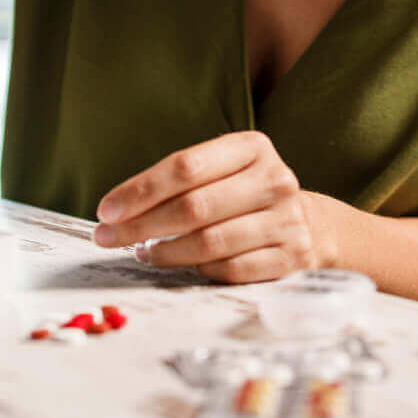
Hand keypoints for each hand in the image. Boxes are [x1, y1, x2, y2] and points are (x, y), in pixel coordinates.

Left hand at [92, 131, 331, 283]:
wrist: (310, 223)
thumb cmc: (245, 194)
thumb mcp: (222, 170)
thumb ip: (179, 183)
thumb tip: (117, 212)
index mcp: (252, 148)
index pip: (186, 166)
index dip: (140, 190)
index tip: (107, 210)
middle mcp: (274, 180)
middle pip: (194, 207)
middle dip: (142, 225)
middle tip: (109, 238)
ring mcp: (286, 220)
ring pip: (210, 242)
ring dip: (166, 252)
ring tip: (142, 252)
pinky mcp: (290, 257)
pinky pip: (231, 270)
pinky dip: (199, 270)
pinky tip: (181, 265)